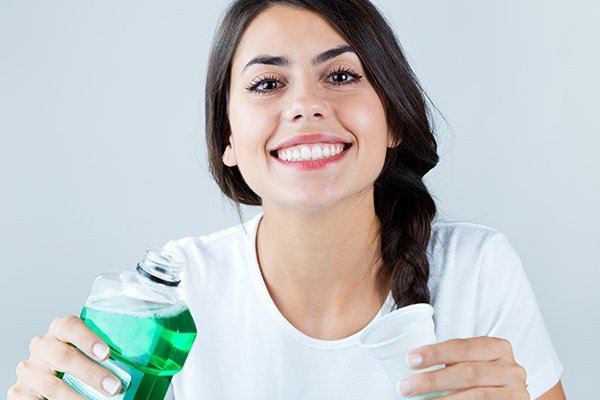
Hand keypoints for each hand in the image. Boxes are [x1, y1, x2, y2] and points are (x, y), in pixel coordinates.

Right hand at [8, 315, 121, 399]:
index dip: (88, 339)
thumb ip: (102, 354)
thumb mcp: (87, 351)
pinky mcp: (19, 392)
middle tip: (113, 387)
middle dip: (91, 373)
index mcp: (59, 330)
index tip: (106, 354)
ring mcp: (28, 369)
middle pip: (63, 356)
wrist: (49, 375)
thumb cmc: (77, 360)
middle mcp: (41, 346)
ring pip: (52, 385)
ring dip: (77, 398)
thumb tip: (136, 365)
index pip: (70, 326)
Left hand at [396, 336, 528, 398]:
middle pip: (468, 372)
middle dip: (433, 380)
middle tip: (406, 386)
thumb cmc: (481, 378)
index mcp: (498, 347)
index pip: (462, 347)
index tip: (410, 360)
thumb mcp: (471, 362)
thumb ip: (452, 360)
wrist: (504, 397)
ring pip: (475, 395)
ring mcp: (516, 392)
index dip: (435, 353)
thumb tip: (412, 362)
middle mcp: (511, 368)